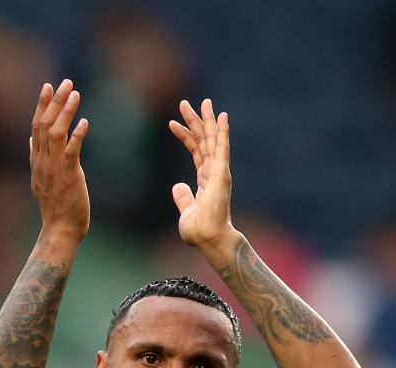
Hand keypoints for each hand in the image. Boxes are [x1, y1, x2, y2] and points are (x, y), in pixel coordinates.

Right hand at [30, 79, 89, 241]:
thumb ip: (36, 159)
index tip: (47, 86)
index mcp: (36, 160)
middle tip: (65, 82)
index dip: (41, 105)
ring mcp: (54, 167)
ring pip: (55, 132)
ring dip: (65, 111)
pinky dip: (77, 134)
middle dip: (54, 101)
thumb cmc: (55, 207)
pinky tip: (84, 122)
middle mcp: (42, 161)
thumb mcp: (40, 180)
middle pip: (44, 124)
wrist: (60, 229)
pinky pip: (71, 150)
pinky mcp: (69, 175)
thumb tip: (31, 142)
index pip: (35, 126)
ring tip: (75, 93)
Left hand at [169, 98, 239, 258]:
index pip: (195, 152)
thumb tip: (177, 186)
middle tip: (185, 103)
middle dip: (195, 121)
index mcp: (205, 180)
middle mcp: (213, 173)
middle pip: (204, 141)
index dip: (185, 136)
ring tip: (205, 102)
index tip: (171, 123)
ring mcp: (219, 172)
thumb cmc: (199, 230)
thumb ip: (183, 197)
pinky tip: (223, 117)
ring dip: (209, 120)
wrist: (207, 238)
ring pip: (213, 140)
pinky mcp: (222, 173)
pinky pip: (222, 148)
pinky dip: (223, 132)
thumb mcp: (186, 211)